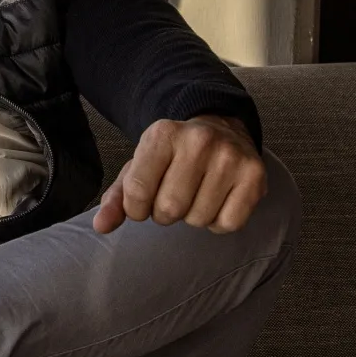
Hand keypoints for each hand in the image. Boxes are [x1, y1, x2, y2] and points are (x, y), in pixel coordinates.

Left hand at [93, 115, 266, 235]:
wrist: (221, 130)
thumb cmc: (172, 157)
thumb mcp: (140, 168)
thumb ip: (118, 198)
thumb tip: (101, 226)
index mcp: (162, 133)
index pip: (137, 192)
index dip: (137, 209)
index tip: (143, 202)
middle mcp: (198, 140)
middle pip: (169, 209)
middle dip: (165, 213)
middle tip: (173, 196)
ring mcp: (230, 156)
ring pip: (199, 219)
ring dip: (192, 217)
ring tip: (196, 193)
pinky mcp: (254, 174)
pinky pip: (228, 224)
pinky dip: (218, 222)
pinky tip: (216, 200)